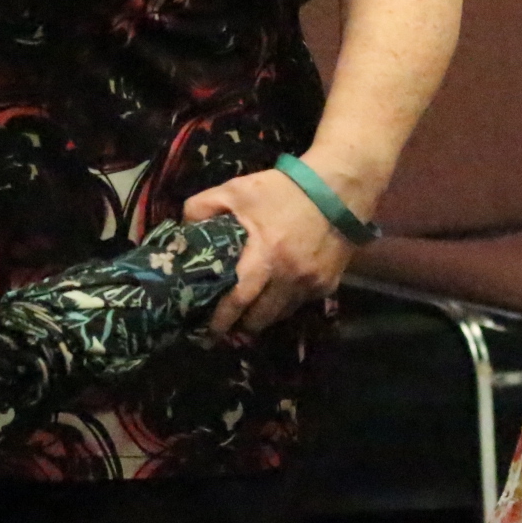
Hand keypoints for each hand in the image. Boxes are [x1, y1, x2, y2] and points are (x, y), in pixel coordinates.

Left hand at [182, 166, 359, 335]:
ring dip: (263, 317)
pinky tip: (276, 294)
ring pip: (281, 314)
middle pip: (260, 318)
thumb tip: (182, 229)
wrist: (339, 189)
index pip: (238, 300)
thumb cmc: (284, 190)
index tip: (206, 333)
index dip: (221, 320)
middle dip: (240, 327)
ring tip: (248, 317)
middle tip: (224, 330)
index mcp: (264, 255)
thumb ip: (204, 206)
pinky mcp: (328, 285)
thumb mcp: (238, 189)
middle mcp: (289, 277)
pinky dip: (285, 303)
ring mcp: (311, 284)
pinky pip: (300, 303)